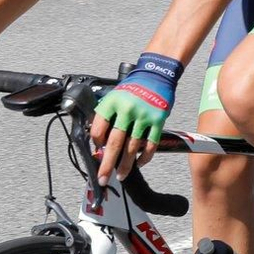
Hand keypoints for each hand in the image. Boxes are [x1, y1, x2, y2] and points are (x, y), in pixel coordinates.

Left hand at [92, 53, 182, 185]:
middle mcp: (126, 110)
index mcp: (111, 103)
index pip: (97, 130)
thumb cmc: (132, 87)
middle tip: (103, 178)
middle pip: (114, 143)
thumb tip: (98, 141)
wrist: (156, 74)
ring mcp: (143, 116)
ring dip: (126, 165)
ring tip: (121, 175)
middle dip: (107, 164)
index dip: (96, 143)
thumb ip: (105, 116)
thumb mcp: (113, 96)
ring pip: (132, 148)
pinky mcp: (158, 121)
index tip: (97, 150)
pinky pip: (150, 145)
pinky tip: (139, 164)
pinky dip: (145, 157)